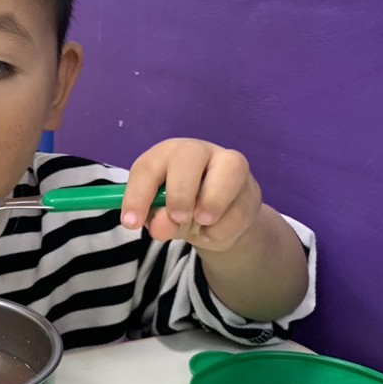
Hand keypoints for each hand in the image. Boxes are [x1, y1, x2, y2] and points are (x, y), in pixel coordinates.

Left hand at [120, 138, 260, 252]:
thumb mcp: (159, 217)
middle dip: (180, 192)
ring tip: (202, 223)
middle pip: (189, 155)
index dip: (137, 195)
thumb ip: (156, 220)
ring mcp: (228, 165)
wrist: (215, 223)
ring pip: (230, 167)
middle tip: (177, 218)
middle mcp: (197, 152)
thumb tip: (162, 227)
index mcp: (165, 155)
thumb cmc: (177, 210)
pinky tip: (213, 231)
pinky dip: (226, 226)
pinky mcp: (250, 187)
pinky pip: (243, 204)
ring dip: (213, 202)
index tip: (131, 223)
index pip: (147, 168)